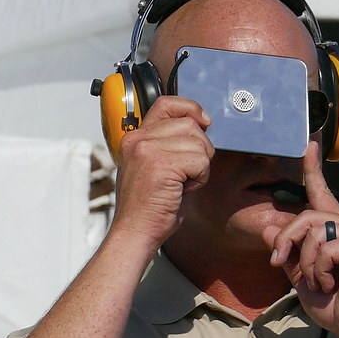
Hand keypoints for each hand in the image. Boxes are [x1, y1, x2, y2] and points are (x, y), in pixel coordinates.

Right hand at [111, 95, 213, 250]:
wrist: (135, 233)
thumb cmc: (148, 208)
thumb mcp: (153, 167)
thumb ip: (169, 144)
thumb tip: (201, 125)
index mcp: (135, 137)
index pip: (167, 103)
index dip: (191, 109)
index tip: (204, 123)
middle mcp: (138, 139)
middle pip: (190, 124)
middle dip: (200, 148)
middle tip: (186, 173)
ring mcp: (148, 150)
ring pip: (199, 143)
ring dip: (200, 166)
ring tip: (182, 184)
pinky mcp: (161, 165)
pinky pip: (201, 162)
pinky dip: (200, 179)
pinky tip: (183, 191)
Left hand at [262, 142, 338, 337]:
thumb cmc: (335, 304)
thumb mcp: (302, 276)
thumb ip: (288, 253)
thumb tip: (267, 229)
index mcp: (337, 229)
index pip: (321, 193)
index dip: (313, 169)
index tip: (308, 144)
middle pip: (305, 216)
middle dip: (286, 240)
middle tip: (280, 263)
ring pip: (312, 230)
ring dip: (307, 262)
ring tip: (321, 281)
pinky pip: (324, 247)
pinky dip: (320, 270)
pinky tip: (334, 283)